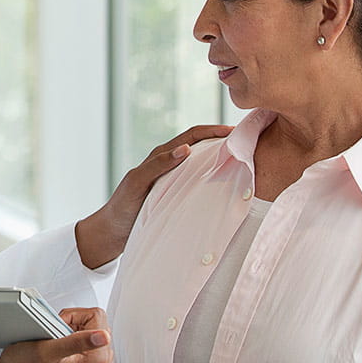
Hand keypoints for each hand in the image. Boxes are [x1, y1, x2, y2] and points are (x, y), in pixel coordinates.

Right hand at [0, 307, 113, 362]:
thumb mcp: (46, 349)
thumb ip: (77, 341)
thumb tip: (104, 336)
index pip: (98, 318)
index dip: (74, 316)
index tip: (58, 327)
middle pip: (99, 329)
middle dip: (77, 327)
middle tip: (55, 337)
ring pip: (95, 340)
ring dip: (76, 337)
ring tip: (56, 347)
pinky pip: (90, 354)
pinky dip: (76, 349)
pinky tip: (60, 356)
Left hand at [76, 123, 233, 267]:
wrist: (111, 232)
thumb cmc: (122, 206)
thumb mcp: (137, 183)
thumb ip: (158, 165)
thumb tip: (185, 148)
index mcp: (160, 156)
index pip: (193, 135)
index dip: (214, 130)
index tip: (237, 130)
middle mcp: (168, 164)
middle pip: (201, 146)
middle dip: (224, 140)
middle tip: (250, 143)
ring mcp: (173, 179)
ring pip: (202, 163)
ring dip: (221, 159)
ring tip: (246, 161)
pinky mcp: (175, 195)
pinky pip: (199, 181)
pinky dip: (214, 178)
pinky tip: (229, 185)